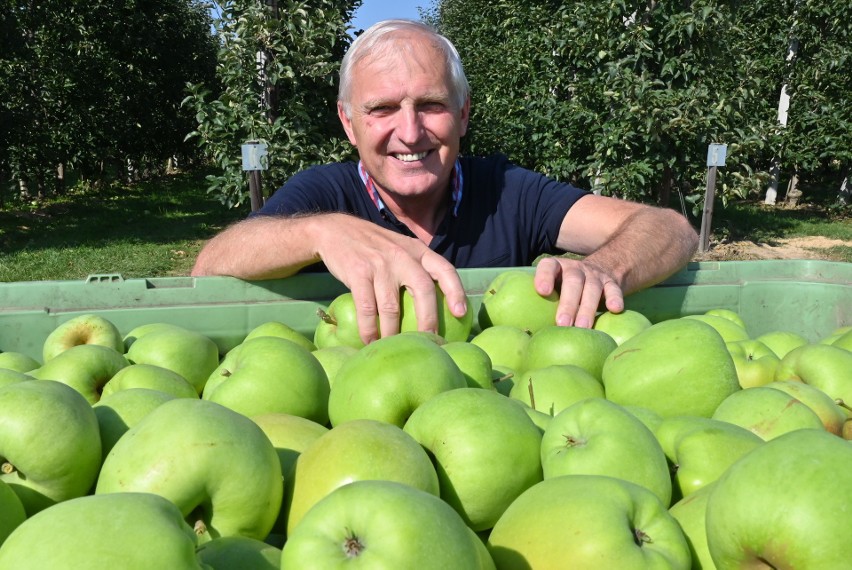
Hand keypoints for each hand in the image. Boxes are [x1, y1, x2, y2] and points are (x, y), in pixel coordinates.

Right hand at [315, 215, 467, 343]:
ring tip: (394, 347)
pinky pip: (366, 308)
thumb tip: (438, 303)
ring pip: (391, 306)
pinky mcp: (358, 272)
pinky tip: (370, 340)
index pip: (444, 269)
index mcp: (417, 250)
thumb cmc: (373, 247)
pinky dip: (369, 328)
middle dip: (428, 319)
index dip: (456, 291)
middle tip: (430, 341)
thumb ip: (417, 267)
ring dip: (393, 332)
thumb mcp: (401, 248)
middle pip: (423, 290)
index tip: (461, 313)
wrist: (335, 230)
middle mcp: (402, 255)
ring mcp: (380, 264)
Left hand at [532, 256, 624, 327]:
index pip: (548, 266)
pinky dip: (614, 298)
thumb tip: (528, 328)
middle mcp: (575, 269)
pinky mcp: (610, 282)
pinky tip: (615, 309)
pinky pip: (614, 289)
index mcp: (557, 267)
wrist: (598, 270)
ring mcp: (594, 275)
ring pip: (592, 288)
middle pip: (572, 281)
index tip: (542, 291)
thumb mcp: (554, 287)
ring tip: (583, 327)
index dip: (544, 277)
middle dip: (568, 303)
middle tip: (562, 323)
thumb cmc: (564, 288)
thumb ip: (542, 301)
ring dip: (587, 308)